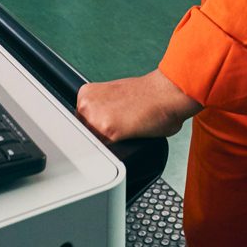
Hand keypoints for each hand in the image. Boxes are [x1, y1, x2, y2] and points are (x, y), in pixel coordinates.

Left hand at [75, 70, 199, 143]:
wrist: (166, 93)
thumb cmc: (149, 96)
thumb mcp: (113, 96)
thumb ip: (100, 109)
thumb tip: (97, 127)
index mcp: (86, 93)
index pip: (79, 123)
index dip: (95, 129)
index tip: (108, 129)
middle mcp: (86, 104)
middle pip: (82, 136)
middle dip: (99, 139)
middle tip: (119, 132)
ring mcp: (94, 118)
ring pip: (92, 147)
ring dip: (107, 147)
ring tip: (125, 135)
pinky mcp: (108, 132)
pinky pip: (105, 154)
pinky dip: (115, 154)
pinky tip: (127, 141)